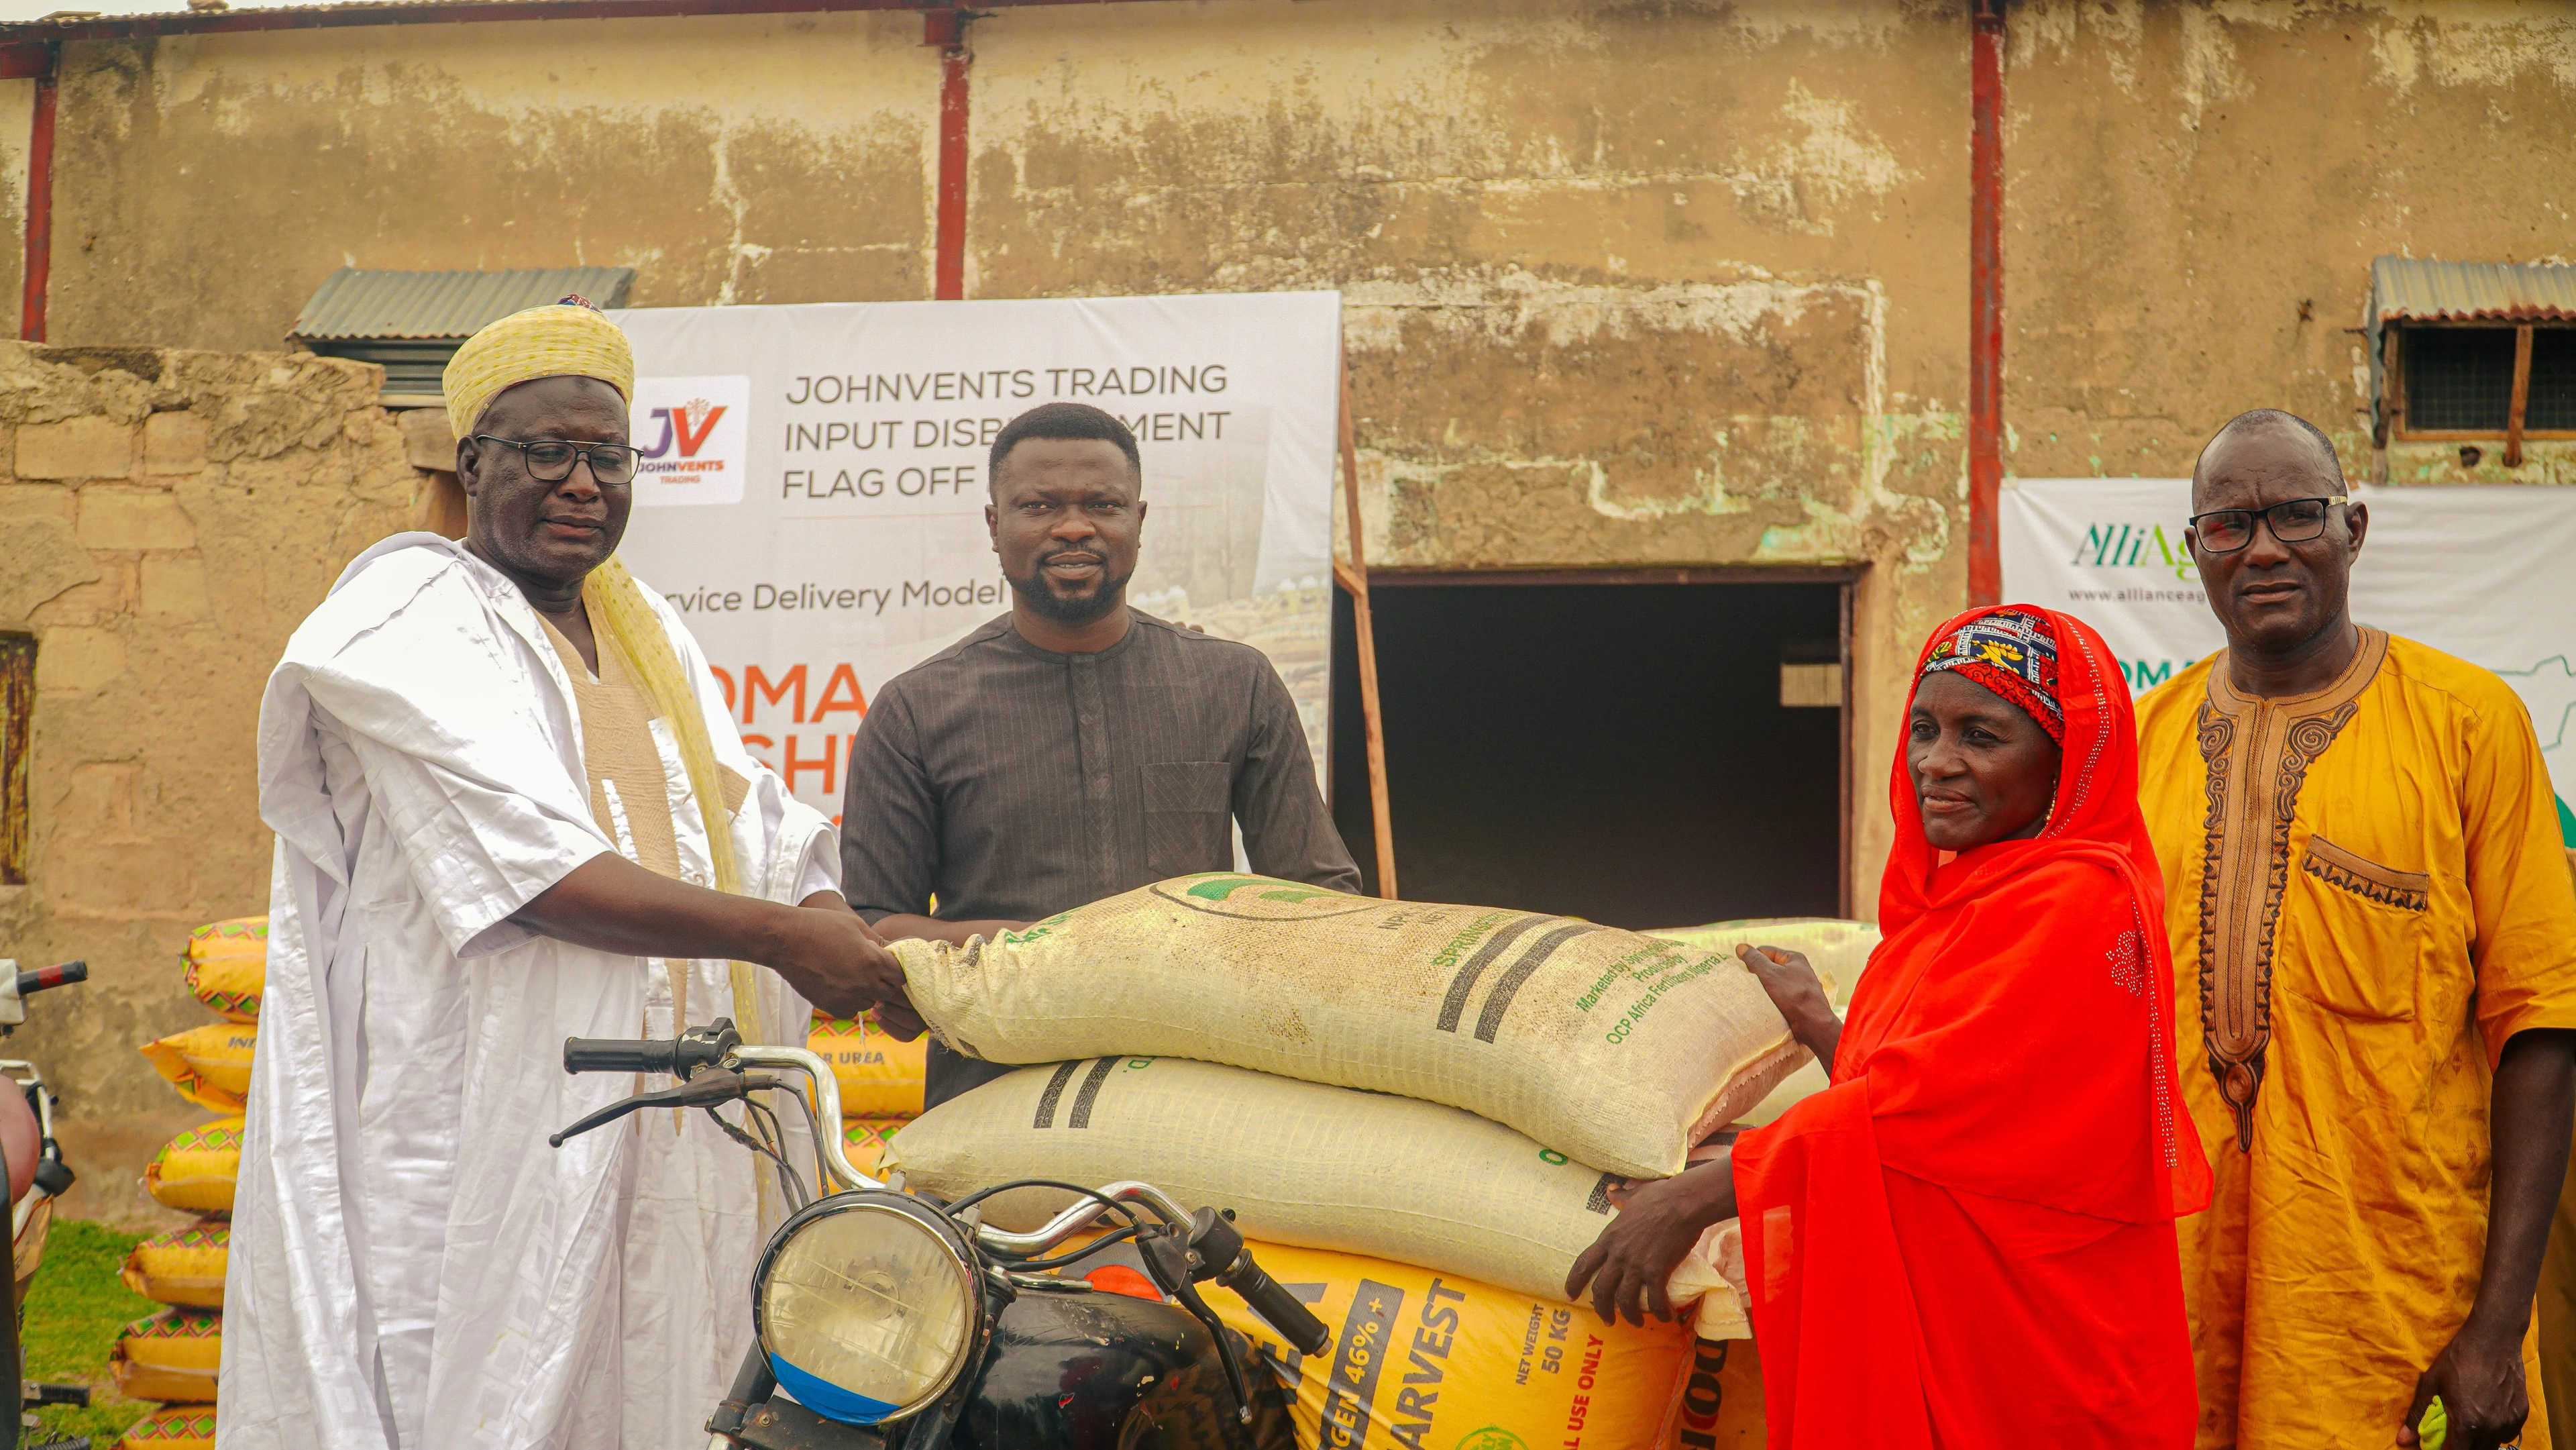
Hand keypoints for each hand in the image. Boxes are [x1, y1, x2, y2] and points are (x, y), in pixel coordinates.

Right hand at [780, 897, 911, 1021]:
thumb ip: (878, 942)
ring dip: (867, 993)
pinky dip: (850, 1002)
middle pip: (888, 992)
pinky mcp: (830, 1006)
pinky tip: (840, 986)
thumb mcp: (856, 925)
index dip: (895, 969)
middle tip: (871, 969)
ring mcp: (846, 997)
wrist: (786, 940)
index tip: (887, 963)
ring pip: (869, 1003)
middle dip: (884, 981)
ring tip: (852, 975)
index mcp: (873, 961)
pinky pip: (851, 1011)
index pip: (900, 975)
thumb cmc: (821, 926)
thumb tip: (893, 951)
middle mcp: (863, 983)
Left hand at [1562, 1158, 1734, 1327]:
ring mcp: (1636, 1264)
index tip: (1569, 1295)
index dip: (1574, 1282)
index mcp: (1609, 1237)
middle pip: (1601, 1290)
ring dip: (1630, 1316)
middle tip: (1607, 1320)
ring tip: (1637, 1322)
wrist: (1683, 1202)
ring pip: (1625, 1300)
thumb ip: (1621, 1197)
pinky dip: (1660, 1312)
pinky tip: (1666, 1316)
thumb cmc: (1661, 1196)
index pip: (1584, 1264)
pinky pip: (1655, 1300)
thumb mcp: (1634, 1196)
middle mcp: (1618, 1254)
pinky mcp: (1657, 1271)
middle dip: (1602, 1309)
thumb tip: (1611, 1190)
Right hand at [1740, 944, 1838, 1065]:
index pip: (1765, 952)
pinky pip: (1779, 997)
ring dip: (1764, 990)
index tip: (1744, 971)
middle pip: (1770, 968)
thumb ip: (1754, 960)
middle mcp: (1799, 971)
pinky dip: (1771, 1000)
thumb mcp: (1770, 974)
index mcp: (1794, 958)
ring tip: (1756, 997)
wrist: (1814, 1024)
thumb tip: (1740, 946)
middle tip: (1749, 985)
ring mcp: (1799, 987)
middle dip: (1758, 976)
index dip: (1753, 960)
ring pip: (1774, 984)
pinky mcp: (1798, 1002)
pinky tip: (1765, 1006)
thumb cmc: (1793, 996)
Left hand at [2399, 1319, 2528, 1449]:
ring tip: (2470, 1424)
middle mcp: (2491, 1427)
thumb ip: (2418, 1414)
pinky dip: (2497, 1432)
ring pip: (2494, 1445)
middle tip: (2453, 1435)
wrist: (2494, 1339)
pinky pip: (2508, 1434)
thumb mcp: (2431, 1382)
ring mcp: (2509, 1422)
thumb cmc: (2458, 1358)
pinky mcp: (2522, 1414)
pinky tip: (2487, 1416)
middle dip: (2463, 1448)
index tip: (2438, 1446)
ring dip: (2480, 1441)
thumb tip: (2403, 1440)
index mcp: (2467, 1422)